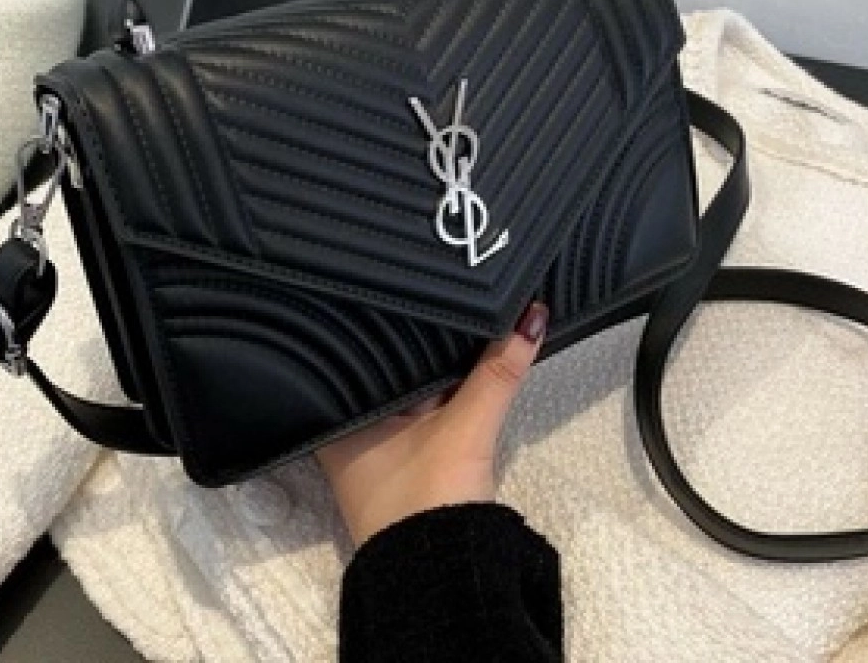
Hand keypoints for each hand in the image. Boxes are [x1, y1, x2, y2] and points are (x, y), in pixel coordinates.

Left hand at [314, 302, 548, 547]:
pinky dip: (444, 395)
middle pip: (390, 370)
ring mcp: (377, 449)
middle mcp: (348, 430)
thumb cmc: (430, 499)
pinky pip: (423, 413)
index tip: (420, 290)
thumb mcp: (466, 428)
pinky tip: (467, 366)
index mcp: (338, 415)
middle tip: (452, 294)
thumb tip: (529, 318)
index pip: (364, 353)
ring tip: (465, 315)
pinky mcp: (405, 464)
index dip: (394, 322)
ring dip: (438, 370)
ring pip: (411, 391)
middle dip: (423, 342)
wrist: (443, 577)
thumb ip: (497, 373)